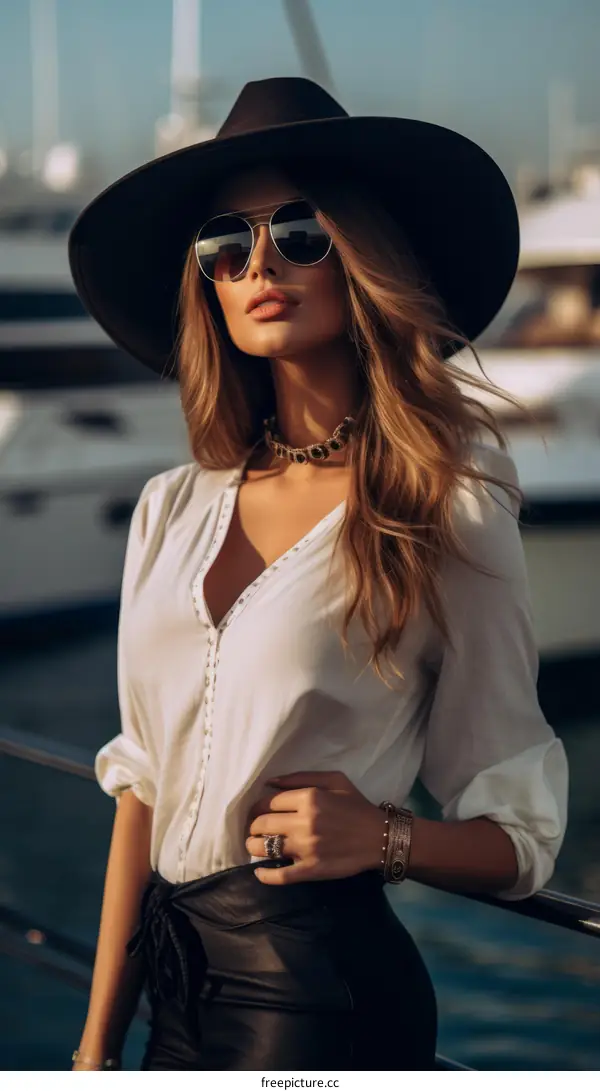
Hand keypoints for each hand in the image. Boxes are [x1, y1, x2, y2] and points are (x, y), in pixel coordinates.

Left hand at [245, 770, 385, 883]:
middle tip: (255, 829)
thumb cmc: (356, 806)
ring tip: (254, 846)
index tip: (258, 812)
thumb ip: (300, 777)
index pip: (268, 802)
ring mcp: (306, 848)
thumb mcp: (334, 779)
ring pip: (264, 847)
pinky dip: (264, 875)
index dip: (258, 807)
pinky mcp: (311, 870)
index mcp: (309, 798)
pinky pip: (279, 875)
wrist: (381, 837)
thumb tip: (269, 782)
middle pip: (261, 823)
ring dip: (253, 846)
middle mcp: (304, 822)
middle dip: (253, 826)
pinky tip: (259, 872)